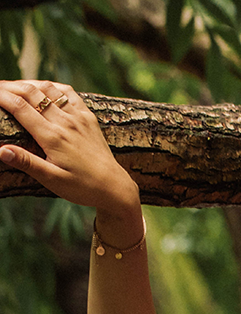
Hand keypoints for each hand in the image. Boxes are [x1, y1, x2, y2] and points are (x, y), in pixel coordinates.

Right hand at [0, 80, 140, 232]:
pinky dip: (52, 86)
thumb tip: (1, 150)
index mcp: (53, 137)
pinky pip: (68, 93)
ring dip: (28, 83)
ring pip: (49, 89)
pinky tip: (43, 88)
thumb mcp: (53, 181)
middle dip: (9, 86)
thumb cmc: (83, 188)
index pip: (20, 107)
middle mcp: (66, 123)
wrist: (115, 189)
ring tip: (14, 87)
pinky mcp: (89, 118)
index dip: (0, 96)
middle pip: (31, 93)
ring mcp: (79, 118)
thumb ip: (28, 163)